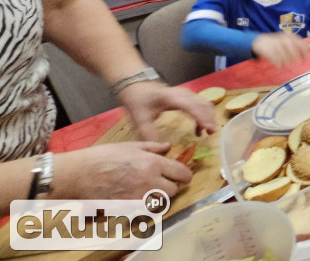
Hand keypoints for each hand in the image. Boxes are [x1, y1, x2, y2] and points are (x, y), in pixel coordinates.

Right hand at [55, 141, 192, 200]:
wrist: (77, 175)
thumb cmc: (101, 156)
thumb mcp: (129, 146)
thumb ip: (153, 147)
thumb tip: (168, 147)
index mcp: (152, 164)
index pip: (182, 174)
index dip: (184, 175)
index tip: (182, 176)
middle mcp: (149, 182)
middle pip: (173, 190)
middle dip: (170, 186)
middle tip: (161, 181)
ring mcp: (138, 198)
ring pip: (160, 203)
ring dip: (158, 197)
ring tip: (147, 190)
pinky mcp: (127, 210)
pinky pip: (144, 211)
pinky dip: (143, 206)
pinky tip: (134, 198)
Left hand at [117, 80, 216, 140]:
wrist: (136, 85)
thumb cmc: (139, 100)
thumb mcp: (140, 119)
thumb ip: (149, 135)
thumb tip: (161, 149)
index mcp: (171, 98)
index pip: (191, 106)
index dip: (201, 117)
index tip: (208, 128)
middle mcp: (182, 94)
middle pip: (202, 104)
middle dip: (209, 118)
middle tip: (210, 134)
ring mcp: (186, 93)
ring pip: (204, 103)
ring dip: (208, 117)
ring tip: (207, 132)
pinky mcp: (187, 96)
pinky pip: (201, 104)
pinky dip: (204, 114)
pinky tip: (199, 128)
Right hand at [252, 32, 309, 66]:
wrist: (260, 42)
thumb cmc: (278, 44)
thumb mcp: (288, 42)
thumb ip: (297, 45)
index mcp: (289, 36)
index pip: (300, 42)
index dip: (304, 51)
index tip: (305, 59)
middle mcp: (282, 38)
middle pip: (291, 48)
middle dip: (293, 56)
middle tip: (293, 62)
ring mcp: (274, 43)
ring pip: (282, 53)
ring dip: (285, 60)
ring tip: (286, 64)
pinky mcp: (266, 48)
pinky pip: (273, 57)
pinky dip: (277, 63)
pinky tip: (278, 66)